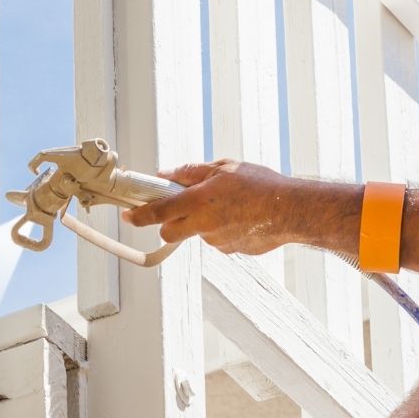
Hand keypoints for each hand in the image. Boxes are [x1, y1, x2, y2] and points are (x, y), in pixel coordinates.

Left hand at [123, 159, 297, 256]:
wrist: (291, 210)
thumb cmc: (260, 185)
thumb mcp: (223, 167)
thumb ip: (191, 173)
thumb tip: (167, 175)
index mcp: (197, 202)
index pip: (157, 212)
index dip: (138, 215)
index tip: (127, 214)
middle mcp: (203, 225)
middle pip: (170, 232)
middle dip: (168, 223)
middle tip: (181, 208)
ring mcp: (217, 241)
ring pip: (198, 234)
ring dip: (202, 222)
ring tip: (228, 205)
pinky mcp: (232, 250)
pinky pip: (219, 239)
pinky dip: (222, 229)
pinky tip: (241, 216)